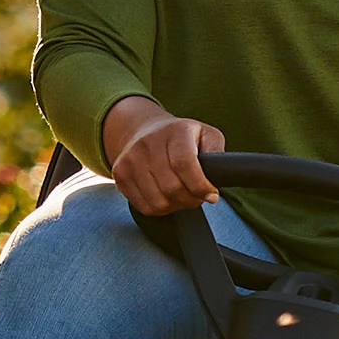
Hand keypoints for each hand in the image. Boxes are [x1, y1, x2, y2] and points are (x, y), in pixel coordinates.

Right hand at [100, 98, 224, 218]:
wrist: (143, 130)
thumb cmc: (180, 136)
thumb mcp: (205, 134)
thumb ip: (217, 152)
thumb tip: (218, 176)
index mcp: (174, 130)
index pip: (185, 164)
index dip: (200, 186)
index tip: (211, 195)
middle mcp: (148, 142)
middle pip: (172, 187)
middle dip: (190, 200)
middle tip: (196, 197)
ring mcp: (131, 158)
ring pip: (158, 201)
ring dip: (175, 206)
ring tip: (180, 196)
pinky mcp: (120, 173)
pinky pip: (144, 206)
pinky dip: (159, 208)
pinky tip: (164, 196)